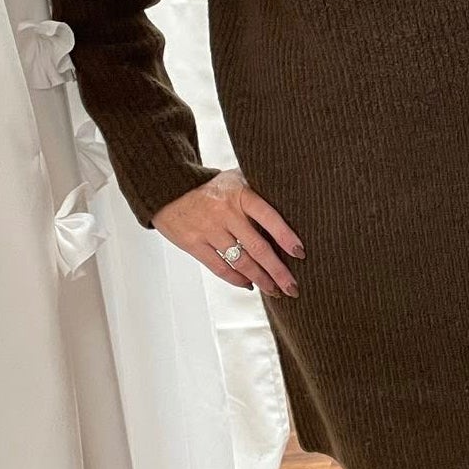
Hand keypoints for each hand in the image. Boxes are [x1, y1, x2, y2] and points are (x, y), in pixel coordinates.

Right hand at [152, 169, 304, 297]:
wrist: (168, 187)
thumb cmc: (210, 186)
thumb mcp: (235, 179)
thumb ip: (258, 190)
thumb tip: (291, 204)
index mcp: (241, 194)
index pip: (269, 217)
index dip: (286, 236)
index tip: (300, 253)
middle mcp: (226, 212)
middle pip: (258, 247)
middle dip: (278, 271)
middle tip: (292, 287)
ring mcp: (209, 229)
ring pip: (241, 261)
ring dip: (260, 279)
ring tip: (274, 290)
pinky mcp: (194, 243)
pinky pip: (219, 267)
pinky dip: (236, 279)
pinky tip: (249, 285)